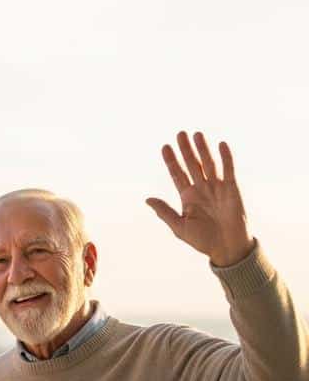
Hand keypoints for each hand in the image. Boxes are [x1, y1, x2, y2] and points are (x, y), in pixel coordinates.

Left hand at [146, 131, 254, 267]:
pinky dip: (225, 157)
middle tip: (180, 133)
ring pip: (208, 163)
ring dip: (203, 149)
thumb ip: (164, 211)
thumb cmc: (202, 240)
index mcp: (187, 197)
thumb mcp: (179, 226)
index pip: (178, 174)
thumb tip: (147, 199)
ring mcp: (216, 187)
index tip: (165, 147)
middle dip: (186, 150)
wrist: (226, 247)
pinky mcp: (231, 189)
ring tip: (196, 134)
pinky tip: (220, 145)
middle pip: (192, 164)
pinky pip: (228, 170)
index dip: (171, 161)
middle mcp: (201, 189)